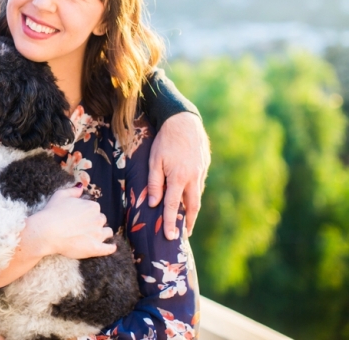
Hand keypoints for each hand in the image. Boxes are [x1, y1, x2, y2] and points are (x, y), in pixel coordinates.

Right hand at [26, 185, 116, 258]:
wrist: (48, 232)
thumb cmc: (53, 212)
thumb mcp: (61, 195)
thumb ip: (74, 191)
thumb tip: (81, 186)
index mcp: (92, 206)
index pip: (95, 209)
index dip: (87, 213)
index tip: (80, 217)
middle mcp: (98, 219)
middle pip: (101, 220)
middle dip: (94, 222)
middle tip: (84, 227)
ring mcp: (98, 234)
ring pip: (107, 232)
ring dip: (103, 233)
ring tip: (95, 236)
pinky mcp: (96, 248)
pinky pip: (109, 249)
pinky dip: (110, 248)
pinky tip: (111, 247)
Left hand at [148, 112, 209, 238]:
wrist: (183, 121)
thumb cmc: (164, 140)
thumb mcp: (154, 161)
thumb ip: (154, 183)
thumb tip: (153, 203)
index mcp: (178, 178)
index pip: (173, 206)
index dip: (170, 222)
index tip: (170, 237)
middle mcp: (193, 178)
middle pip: (192, 206)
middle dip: (188, 222)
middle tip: (184, 234)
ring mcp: (201, 172)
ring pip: (197, 195)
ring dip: (192, 209)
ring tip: (187, 219)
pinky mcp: (204, 166)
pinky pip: (199, 184)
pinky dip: (194, 194)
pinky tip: (189, 197)